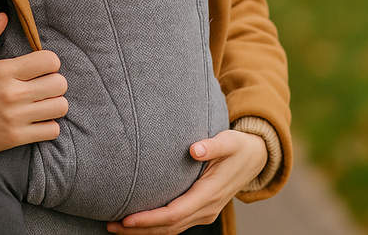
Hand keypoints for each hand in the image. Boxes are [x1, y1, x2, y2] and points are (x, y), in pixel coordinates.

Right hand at [0, 13, 68, 157]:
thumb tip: (3, 16)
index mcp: (4, 71)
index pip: (49, 61)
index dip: (50, 63)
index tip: (42, 68)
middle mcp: (13, 93)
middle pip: (59, 84)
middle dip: (55, 83)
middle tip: (44, 86)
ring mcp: (16, 116)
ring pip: (59, 107)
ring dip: (54, 104)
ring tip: (43, 103)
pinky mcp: (16, 137)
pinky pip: (51, 130)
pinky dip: (48, 126)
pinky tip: (38, 121)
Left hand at [106, 129, 267, 234]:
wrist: (256, 159)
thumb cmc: (239, 147)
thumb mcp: (229, 141)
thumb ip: (213, 145)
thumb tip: (195, 149)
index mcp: (209, 194)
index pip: (174, 214)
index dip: (150, 219)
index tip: (127, 218)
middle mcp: (206, 209)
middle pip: (168, 228)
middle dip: (139, 230)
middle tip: (111, 226)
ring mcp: (204, 213)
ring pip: (171, 230)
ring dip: (144, 231)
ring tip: (117, 226)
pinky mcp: (201, 210)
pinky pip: (176, 224)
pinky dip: (156, 226)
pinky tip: (138, 222)